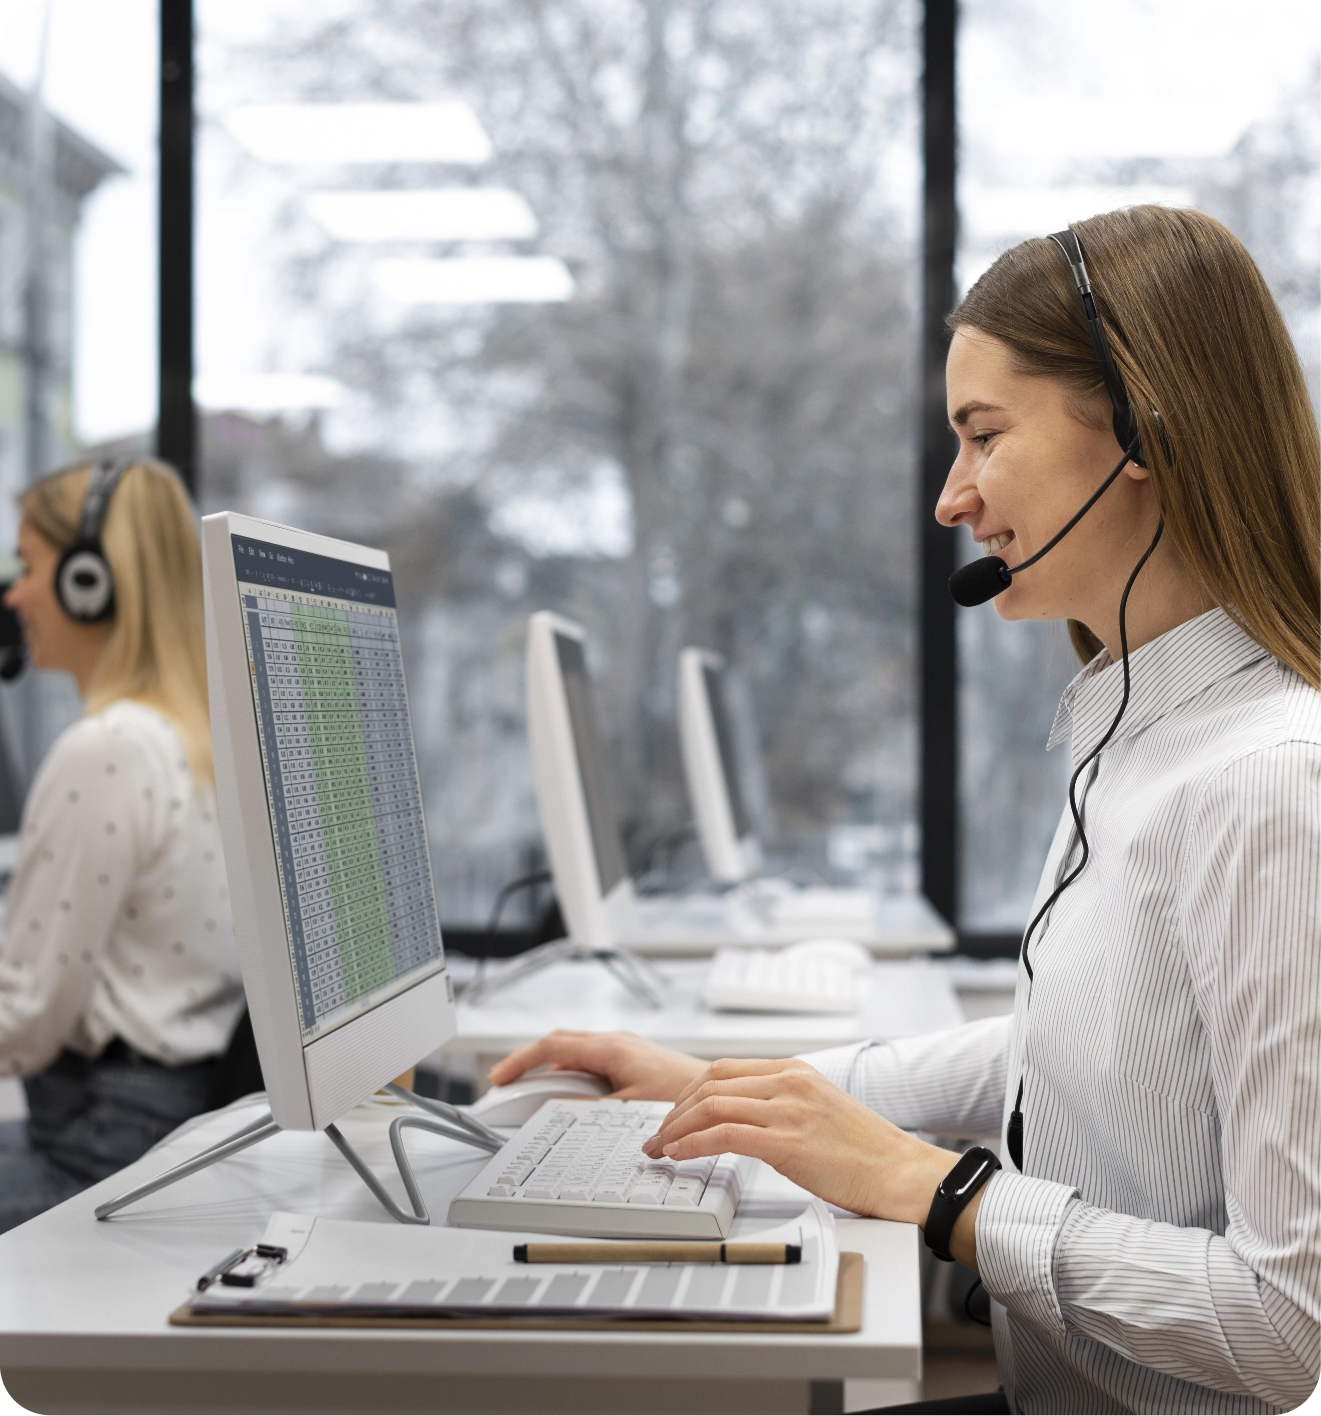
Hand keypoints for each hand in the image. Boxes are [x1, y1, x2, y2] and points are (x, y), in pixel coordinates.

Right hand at [487, 1030, 705, 1101]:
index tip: (500, 1077)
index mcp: (610, 1048)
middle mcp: (616, 1042)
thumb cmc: (680, 1097)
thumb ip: (589, 1107)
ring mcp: (625, 1049)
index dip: (522, 1060)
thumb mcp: (626, 1108)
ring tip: (534, 1096)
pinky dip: (573, 1076)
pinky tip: (571, 1097)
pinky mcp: (633, 1059)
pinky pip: (592, 1061)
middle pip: (560, 1045)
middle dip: (531, 1063)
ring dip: (553, 1072)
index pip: (553, 1045)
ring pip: (576, 1053)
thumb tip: (557, 1109)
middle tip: (508, 1085)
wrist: (716, 1095)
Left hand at [641, 1057, 978, 1264]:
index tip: (674, 1116)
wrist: (901, 1173)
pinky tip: (680, 1155)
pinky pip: (723, 1134)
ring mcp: (787, 1109)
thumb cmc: (866, 1153)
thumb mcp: (820, 1110)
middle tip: (658, 1134)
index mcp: (795, 1071)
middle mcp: (788, 1082)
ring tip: (661, 1149)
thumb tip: (742, 1122)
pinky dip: (692, 1143)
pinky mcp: (786, 1140)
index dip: (690, 1093)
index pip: (724, 1070)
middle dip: (675, 1110)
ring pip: (710, 1105)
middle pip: (710, 1083)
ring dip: (676, 1129)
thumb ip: (783, 1106)